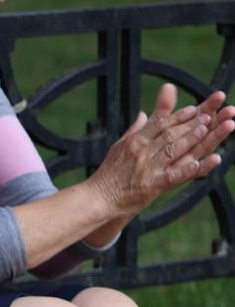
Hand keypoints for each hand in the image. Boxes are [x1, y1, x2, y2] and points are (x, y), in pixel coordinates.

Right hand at [90, 84, 234, 216]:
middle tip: (207, 116)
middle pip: (169, 134)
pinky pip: (173, 175)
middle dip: (189, 124)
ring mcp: (147, 168)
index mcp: (134, 141)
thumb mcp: (118, 147)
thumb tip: (143, 114)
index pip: (159, 124)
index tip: (194, 109)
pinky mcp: (152, 185)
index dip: (178, 116)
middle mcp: (141, 152)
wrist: (99, 197)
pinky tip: (199, 163)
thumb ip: (134, 130)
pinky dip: (187, 169)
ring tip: (206, 130)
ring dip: (190, 139)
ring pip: (172, 150)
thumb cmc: (108, 173)